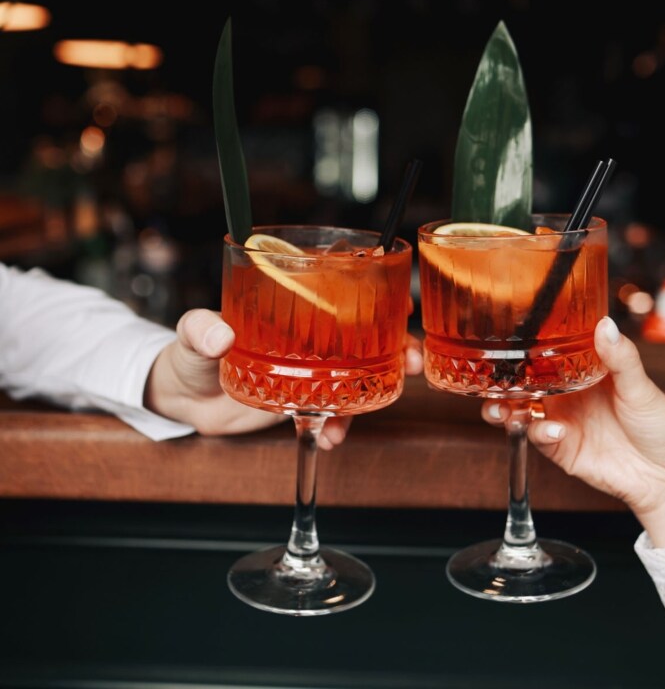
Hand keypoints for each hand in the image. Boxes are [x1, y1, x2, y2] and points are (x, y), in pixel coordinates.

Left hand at [145, 309, 423, 449]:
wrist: (184, 400)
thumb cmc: (189, 353)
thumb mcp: (192, 334)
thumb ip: (201, 330)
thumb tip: (219, 335)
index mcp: (290, 309)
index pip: (342, 295)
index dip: (379, 299)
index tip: (402, 308)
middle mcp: (308, 338)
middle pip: (364, 337)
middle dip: (396, 348)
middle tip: (412, 361)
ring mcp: (309, 371)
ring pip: (356, 376)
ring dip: (376, 390)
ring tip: (374, 407)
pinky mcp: (302, 402)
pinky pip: (331, 412)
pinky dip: (337, 426)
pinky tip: (331, 437)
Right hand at [481, 316, 664, 546]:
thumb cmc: (661, 427)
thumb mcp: (642, 387)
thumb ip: (620, 358)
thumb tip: (605, 324)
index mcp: (581, 372)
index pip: (545, 355)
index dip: (524, 348)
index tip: (508, 339)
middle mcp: (566, 395)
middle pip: (522, 383)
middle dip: (501, 381)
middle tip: (493, 378)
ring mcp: (560, 421)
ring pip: (518, 410)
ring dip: (503, 408)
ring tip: (502, 408)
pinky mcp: (560, 448)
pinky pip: (537, 437)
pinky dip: (539, 432)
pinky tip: (555, 429)